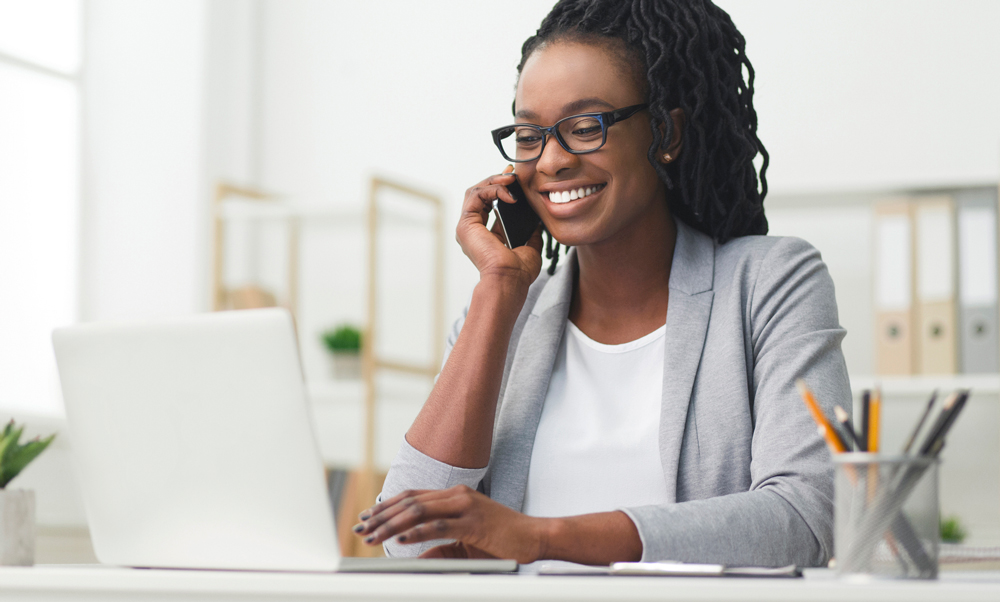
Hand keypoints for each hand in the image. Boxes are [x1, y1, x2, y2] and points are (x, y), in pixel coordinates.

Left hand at [353, 485, 548, 563]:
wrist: (534, 538)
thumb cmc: (501, 541)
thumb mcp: (464, 542)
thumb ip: (439, 546)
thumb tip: (414, 556)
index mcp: (454, 496)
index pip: (412, 496)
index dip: (387, 505)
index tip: (368, 517)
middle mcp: (457, 495)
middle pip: (410, 501)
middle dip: (382, 515)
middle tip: (362, 528)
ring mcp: (466, 506)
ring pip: (419, 511)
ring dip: (392, 524)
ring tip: (374, 535)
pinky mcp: (474, 522)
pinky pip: (440, 525)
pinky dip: (418, 532)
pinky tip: (401, 539)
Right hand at [457, 167, 542, 288]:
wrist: (510, 279)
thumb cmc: (519, 271)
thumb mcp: (530, 247)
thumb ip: (531, 233)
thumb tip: (538, 222)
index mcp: (485, 235)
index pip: (489, 204)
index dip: (501, 189)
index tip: (515, 180)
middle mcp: (473, 230)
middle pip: (480, 194)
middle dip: (496, 180)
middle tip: (512, 174)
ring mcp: (467, 227)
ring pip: (475, 192)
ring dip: (493, 181)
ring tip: (511, 179)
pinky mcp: (466, 224)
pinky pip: (475, 196)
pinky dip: (491, 189)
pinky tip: (508, 193)